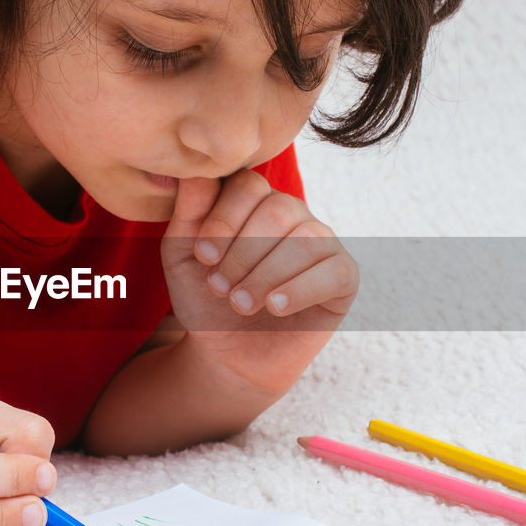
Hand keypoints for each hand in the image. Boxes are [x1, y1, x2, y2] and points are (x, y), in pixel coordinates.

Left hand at [160, 170, 358, 390]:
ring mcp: (321, 242)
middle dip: (242, 253)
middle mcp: (292, 213)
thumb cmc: (206, 299)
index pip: (248, 185)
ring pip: (305, 240)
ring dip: (265, 275)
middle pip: (277, 211)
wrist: (228, 353)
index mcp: (254, 200)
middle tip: (219, 288)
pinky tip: (274, 308)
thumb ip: (189, 212)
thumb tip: (194, 172)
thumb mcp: (183, 256)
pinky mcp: (342, 277)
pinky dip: (300, 290)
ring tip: (239, 304)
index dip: (224, 218)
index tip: (202, 256)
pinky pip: (333, 272)